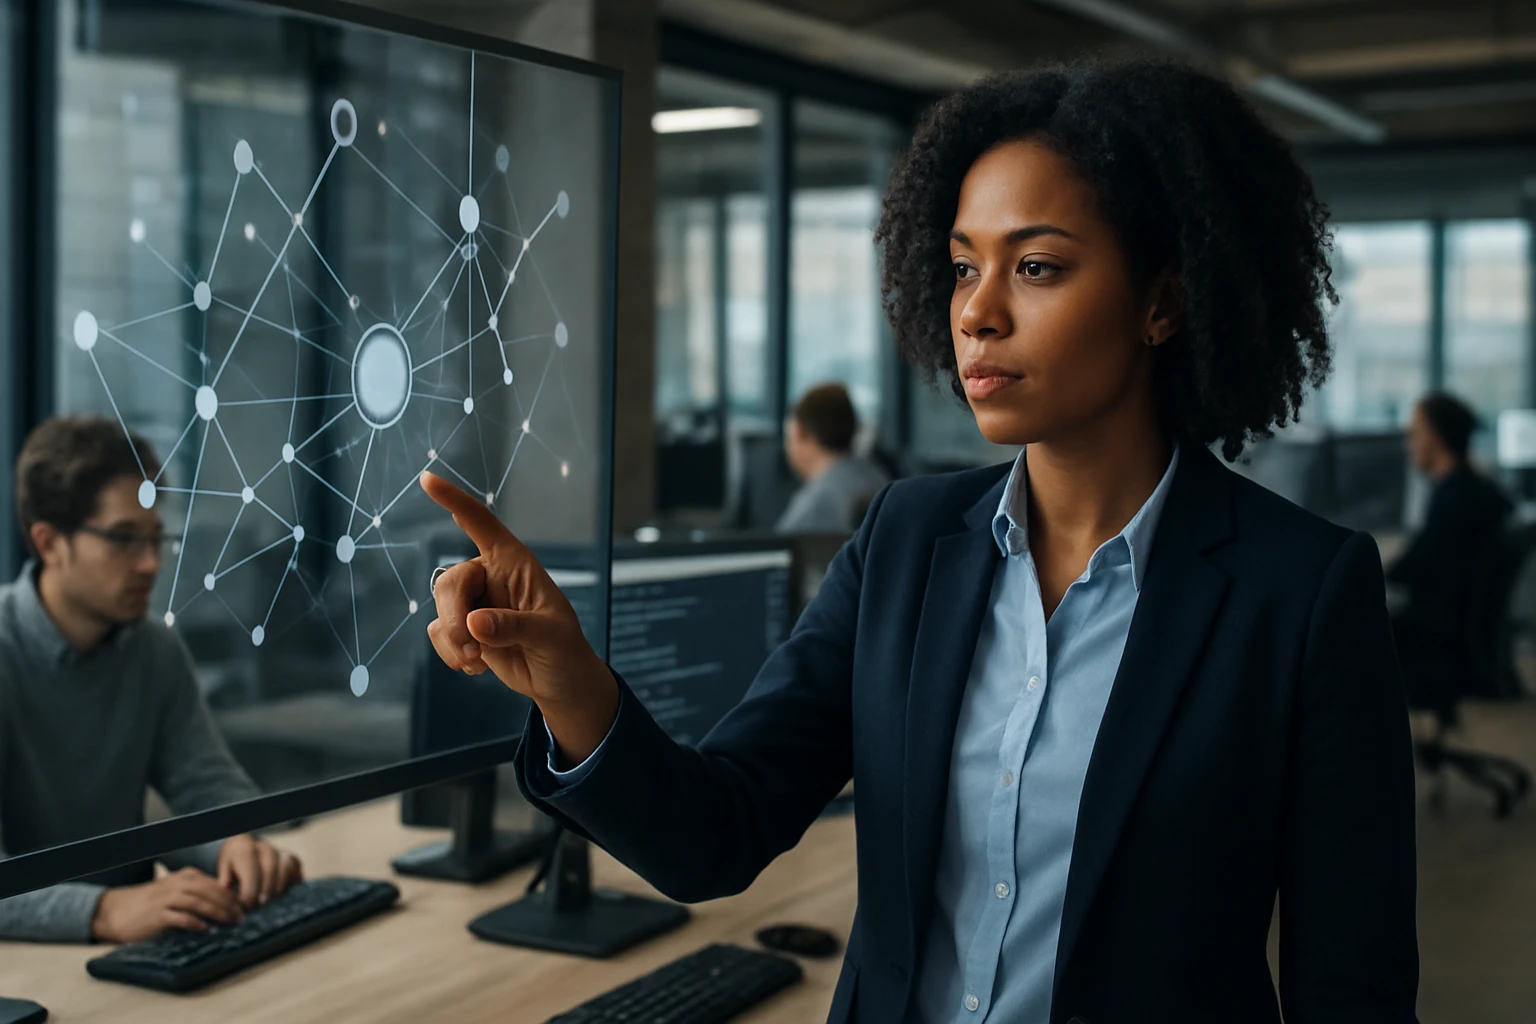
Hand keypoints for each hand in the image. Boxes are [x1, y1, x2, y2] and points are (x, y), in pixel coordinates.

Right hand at [91, 867, 244, 943]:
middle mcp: (177, 884)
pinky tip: (206, 929)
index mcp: (184, 877)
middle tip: (242, 917)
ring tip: (231, 923)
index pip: (215, 884)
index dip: (232, 895)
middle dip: (229, 904)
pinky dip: (195, 923)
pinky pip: (180, 917)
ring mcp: (166, 899)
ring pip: (198, 902)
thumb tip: (225, 906)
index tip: (244, 907)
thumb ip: (196, 895)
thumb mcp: (175, 892)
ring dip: (218, 912)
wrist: (115, 911)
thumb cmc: (150, 905)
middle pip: (210, 891)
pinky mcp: (157, 915)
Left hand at [217, 834, 303, 908]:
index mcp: (246, 849)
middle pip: (270, 870)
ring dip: (278, 888)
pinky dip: (291, 885)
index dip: (249, 893)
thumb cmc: (234, 863)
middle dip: (264, 892)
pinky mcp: (293, 859)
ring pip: (286, 869)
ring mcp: (281, 852)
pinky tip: (280, 895)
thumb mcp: (224, 870)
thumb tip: (228, 896)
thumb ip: (225, 882)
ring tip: (270, 902)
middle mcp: (265, 848)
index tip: (246, 908)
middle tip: (258, 907)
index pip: (251, 873)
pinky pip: (297, 872)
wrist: (245, 849)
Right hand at [420, 471, 617, 761]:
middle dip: (453, 615)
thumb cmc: (564, 650)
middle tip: (470, 647)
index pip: (482, 525)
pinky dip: (450, 654)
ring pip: (440, 608)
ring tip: (477, 661)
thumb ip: (515, 626)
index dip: (455, 501)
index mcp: (515, 564)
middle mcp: (491, 578)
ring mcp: (475, 603)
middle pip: (451, 580)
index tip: (428, 479)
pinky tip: (477, 668)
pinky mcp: (464, 630)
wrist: (559, 682)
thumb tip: (475, 622)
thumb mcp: (550, 636)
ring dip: (453, 640)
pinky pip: (438, 633)